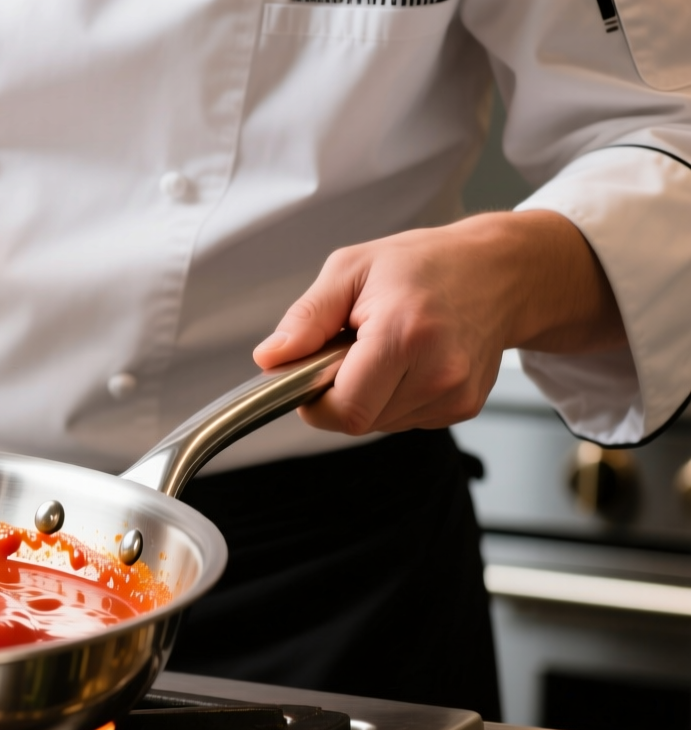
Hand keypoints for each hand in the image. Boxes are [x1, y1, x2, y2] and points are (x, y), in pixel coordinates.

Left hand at [253, 210, 624, 434]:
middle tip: (353, 348)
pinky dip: (395, 397)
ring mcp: (456, 395)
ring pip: (380, 424)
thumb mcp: (351, 269)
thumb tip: (270, 357)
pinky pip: (405, 420)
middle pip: (358, 421)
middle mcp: (438, 371)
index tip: (313, 372)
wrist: (499, 272)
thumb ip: (307, 318)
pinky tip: (409, 362)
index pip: (343, 410)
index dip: (314, 401)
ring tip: (386, 348)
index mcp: (404, 334)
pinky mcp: (464, 407)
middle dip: (340, 393)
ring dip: (369, 395)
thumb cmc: (424, 265)